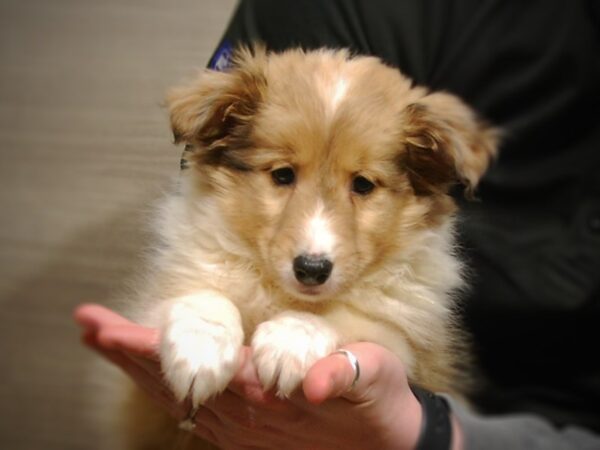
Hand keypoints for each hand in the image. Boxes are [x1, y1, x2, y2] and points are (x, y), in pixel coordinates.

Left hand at [74, 304, 461, 449]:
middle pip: (177, 382)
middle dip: (130, 353)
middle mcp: (249, 413)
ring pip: (177, 396)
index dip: (158, 351)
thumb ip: (347, 374)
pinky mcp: (246, 433)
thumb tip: (317, 383)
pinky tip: (143, 370)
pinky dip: (161, 386)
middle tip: (89, 325)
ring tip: (101, 338)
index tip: (116, 332)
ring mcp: (243, 427)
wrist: (388, 446)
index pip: (203, 368)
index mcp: (274, 394)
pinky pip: (193, 410)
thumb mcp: (375, 380)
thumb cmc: (379, 405)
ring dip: (137, 367)